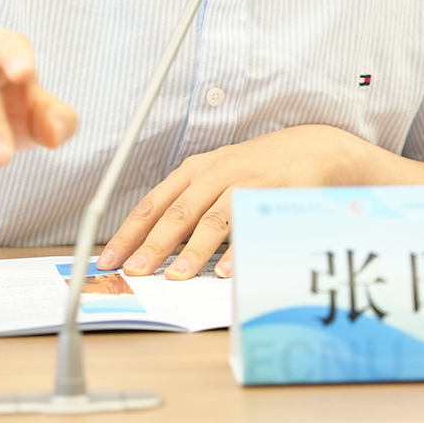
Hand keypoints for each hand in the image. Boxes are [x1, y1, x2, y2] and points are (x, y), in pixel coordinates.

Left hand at [96, 125, 370, 279]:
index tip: (110, 258)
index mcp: (196, 171)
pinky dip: (238, 250)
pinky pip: (251, 226)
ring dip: (193, 250)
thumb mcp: (216, 176)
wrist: (313, 147)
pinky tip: (225, 270)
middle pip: (179, 212)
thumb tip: (152, 247)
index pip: (154, 202)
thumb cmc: (256, 168)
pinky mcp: (275, 195)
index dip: (130, 232)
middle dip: (153, 244)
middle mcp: (217, 174)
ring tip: (176, 275)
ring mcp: (246, 183)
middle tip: (136, 271)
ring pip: (213, 219)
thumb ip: (188, 205)